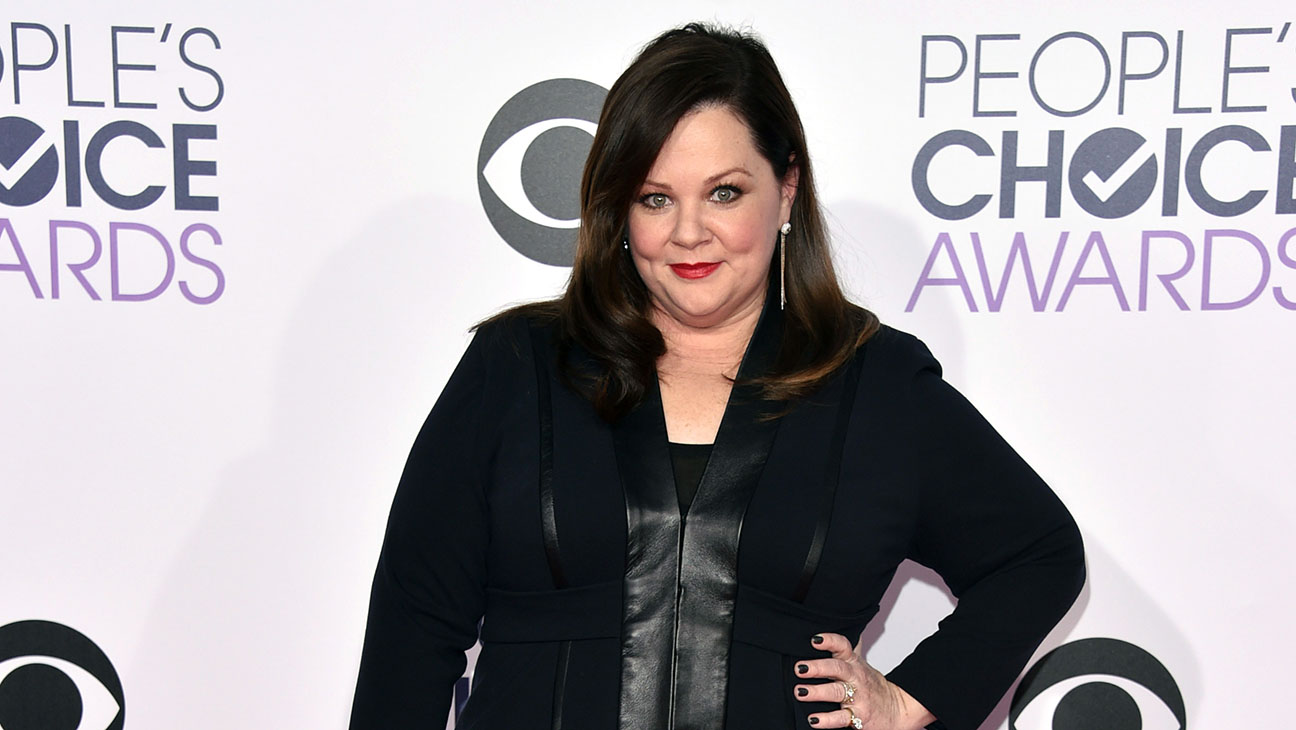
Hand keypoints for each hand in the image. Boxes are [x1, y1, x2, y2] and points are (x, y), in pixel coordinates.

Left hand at [793, 633, 934, 729]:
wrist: (897, 709)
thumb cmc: (873, 685)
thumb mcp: (860, 663)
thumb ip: (846, 648)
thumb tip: (831, 627)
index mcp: (854, 662)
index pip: (843, 646)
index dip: (830, 640)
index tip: (814, 639)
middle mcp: (855, 677)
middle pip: (837, 668)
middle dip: (817, 667)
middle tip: (799, 667)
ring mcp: (858, 697)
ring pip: (837, 692)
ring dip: (817, 692)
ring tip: (799, 691)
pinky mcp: (859, 717)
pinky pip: (841, 718)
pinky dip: (826, 720)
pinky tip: (813, 719)